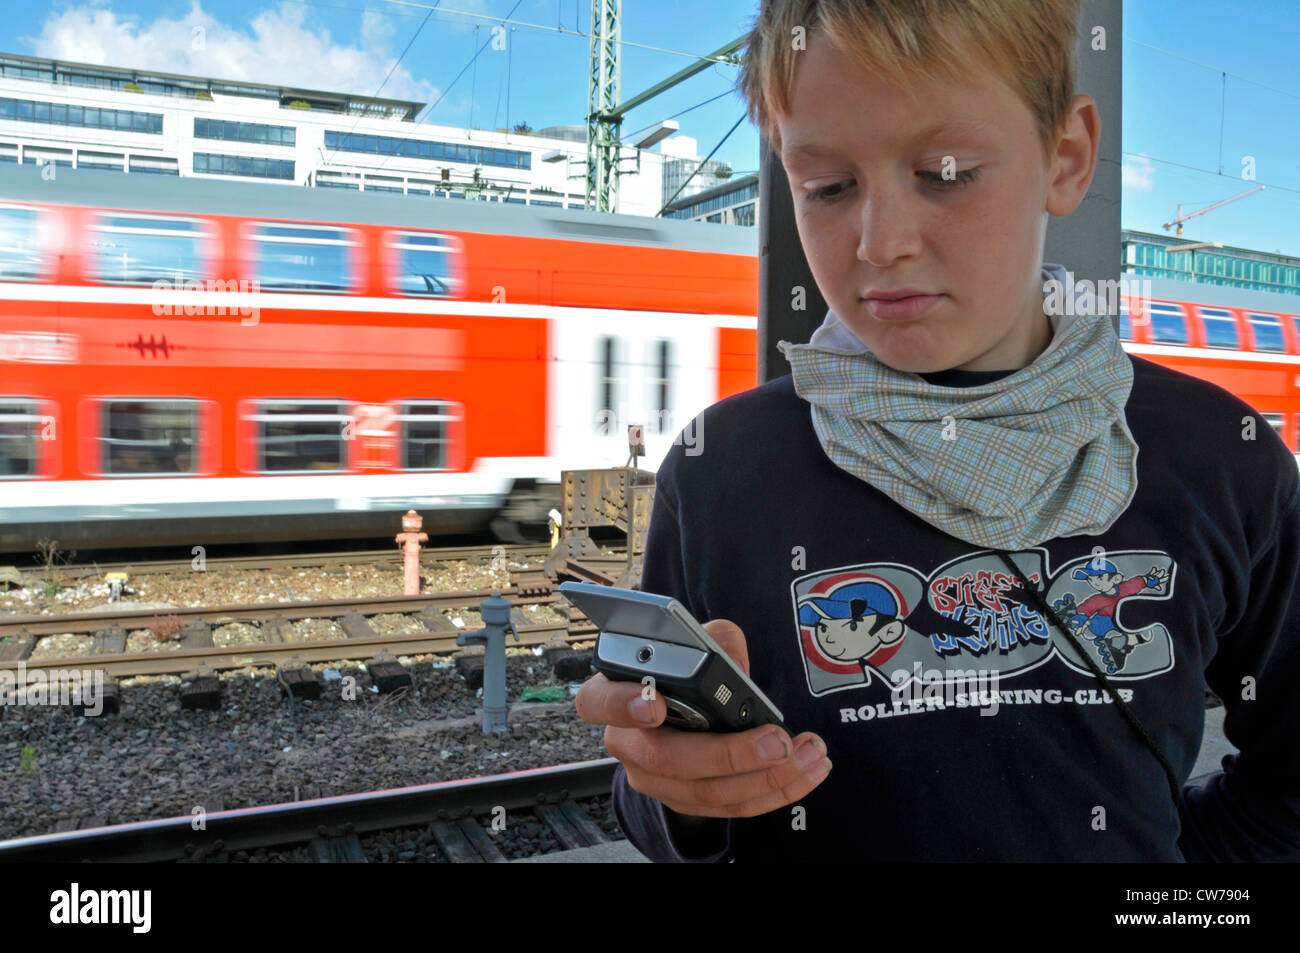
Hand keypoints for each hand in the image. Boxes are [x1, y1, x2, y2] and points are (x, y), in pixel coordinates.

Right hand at [574, 618, 831, 818]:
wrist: (687, 702)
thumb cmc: (685, 666)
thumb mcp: (697, 640)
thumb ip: (713, 639)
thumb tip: (731, 659)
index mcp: (613, 693)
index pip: (599, 701)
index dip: (624, 704)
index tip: (657, 703)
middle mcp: (627, 742)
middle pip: (668, 758)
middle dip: (729, 754)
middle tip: (777, 741)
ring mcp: (654, 777)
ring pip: (706, 791)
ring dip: (768, 778)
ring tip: (809, 754)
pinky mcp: (686, 799)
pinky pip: (729, 806)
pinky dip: (774, 791)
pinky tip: (806, 770)